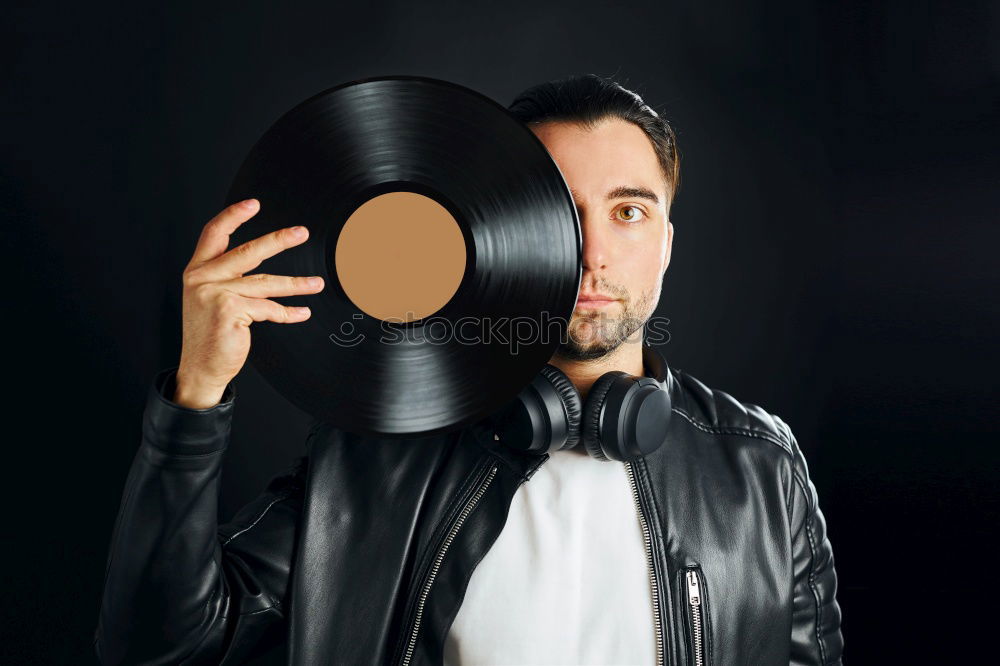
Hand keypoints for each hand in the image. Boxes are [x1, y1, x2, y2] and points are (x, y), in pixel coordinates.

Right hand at [173, 199, 323, 407]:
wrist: (201, 368)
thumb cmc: (211, 334)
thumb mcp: (211, 299)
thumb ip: (230, 278)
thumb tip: (265, 264)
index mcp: (197, 270)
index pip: (213, 233)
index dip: (233, 216)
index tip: (254, 204)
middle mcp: (202, 278)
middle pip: (248, 251)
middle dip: (279, 240)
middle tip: (302, 233)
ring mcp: (215, 293)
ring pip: (266, 282)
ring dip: (296, 284)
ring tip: (317, 283)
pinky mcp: (230, 310)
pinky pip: (269, 308)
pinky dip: (287, 312)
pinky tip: (301, 313)